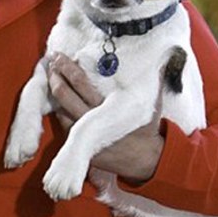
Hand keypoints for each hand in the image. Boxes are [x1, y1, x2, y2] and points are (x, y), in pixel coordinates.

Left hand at [46, 53, 163, 183]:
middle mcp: (92, 120)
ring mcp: (83, 134)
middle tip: (49, 61)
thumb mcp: (152, 103)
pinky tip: (53, 100)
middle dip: (55, 76)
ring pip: (60, 110)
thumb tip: (169, 56)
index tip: (59, 56)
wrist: (144, 160)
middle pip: (65, 95)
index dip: (68, 68)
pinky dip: (57, 111)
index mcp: (108, 107)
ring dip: (53, 93)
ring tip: (48, 75)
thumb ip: (155, 79)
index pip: (82, 83)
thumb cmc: (145, 127)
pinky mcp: (79, 145)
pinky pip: (63, 125)